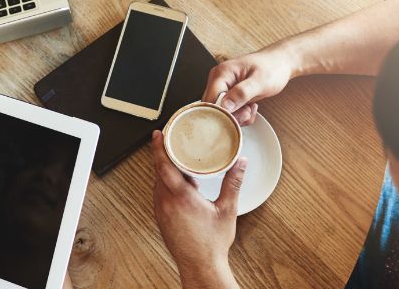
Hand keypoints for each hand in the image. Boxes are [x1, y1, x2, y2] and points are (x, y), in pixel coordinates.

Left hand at [151, 130, 244, 284]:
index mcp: (181, 197)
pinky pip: (159, 193)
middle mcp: (166, 202)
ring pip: (158, 182)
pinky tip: (180, 185)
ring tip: (180, 163)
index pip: (163, 165)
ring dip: (166, 170)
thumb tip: (241, 163)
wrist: (200, 266)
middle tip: (172, 141)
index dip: (159, 147)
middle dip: (164, 155)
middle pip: (159, 170)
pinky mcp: (160, 217)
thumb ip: (233, 182)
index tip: (158, 134)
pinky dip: (166, 183)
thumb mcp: (227, 209)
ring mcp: (161, 210)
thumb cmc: (212, 243)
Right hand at [202, 46, 297, 126]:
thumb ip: (242, 92)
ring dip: (238, 116)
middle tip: (248, 111)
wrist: (279, 63)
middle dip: (232, 115)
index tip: (240, 114)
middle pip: (214, 107)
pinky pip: (229, 111)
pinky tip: (250, 107)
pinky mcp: (229, 94)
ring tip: (251, 107)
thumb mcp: (260, 81)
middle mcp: (218, 80)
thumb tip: (225, 106)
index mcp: (222, 73)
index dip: (223, 111)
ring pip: (221, 112)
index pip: (211, 99)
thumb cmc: (272, 67)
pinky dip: (240, 115)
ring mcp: (223, 87)